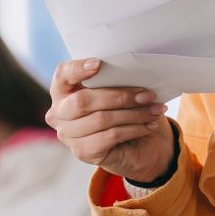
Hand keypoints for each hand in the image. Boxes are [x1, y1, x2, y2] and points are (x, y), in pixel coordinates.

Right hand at [46, 58, 172, 183]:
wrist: (136, 145)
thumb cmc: (123, 110)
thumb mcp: (119, 90)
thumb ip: (116, 80)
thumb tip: (135, 73)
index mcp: (63, 90)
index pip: (63, 74)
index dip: (77, 69)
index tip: (99, 64)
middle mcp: (59, 113)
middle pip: (83, 101)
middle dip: (120, 96)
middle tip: (148, 95)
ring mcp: (68, 134)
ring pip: (101, 119)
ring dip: (134, 114)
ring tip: (155, 110)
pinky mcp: (82, 152)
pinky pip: (110, 136)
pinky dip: (134, 129)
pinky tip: (149, 126)